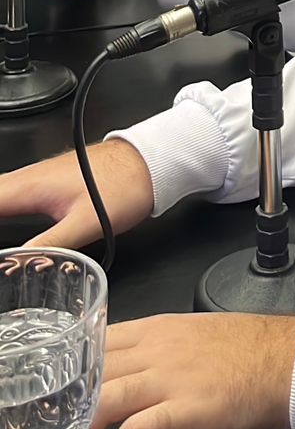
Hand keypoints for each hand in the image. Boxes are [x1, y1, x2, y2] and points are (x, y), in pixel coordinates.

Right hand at [0, 140, 154, 250]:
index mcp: (28, 187)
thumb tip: (15, 266)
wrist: (146, 162)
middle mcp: (25, 178)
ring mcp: (32, 178)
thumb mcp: (86, 224)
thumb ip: (49, 246)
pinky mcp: (42, 183)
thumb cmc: (122, 186)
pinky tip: (1, 222)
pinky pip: (5, 195)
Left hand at [85, 312, 294, 428]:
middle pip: (97, 369)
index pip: (103, 339)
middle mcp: (159, 348)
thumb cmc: (257, 350)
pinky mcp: (185, 409)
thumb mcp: (203, 333)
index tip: (64, 386)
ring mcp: (170, 378)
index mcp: (162, 328)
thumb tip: (148, 363)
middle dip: (71, 398)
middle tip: (55, 424)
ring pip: (107, 398)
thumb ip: (170, 345)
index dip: (78, 364)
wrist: (293, 362)